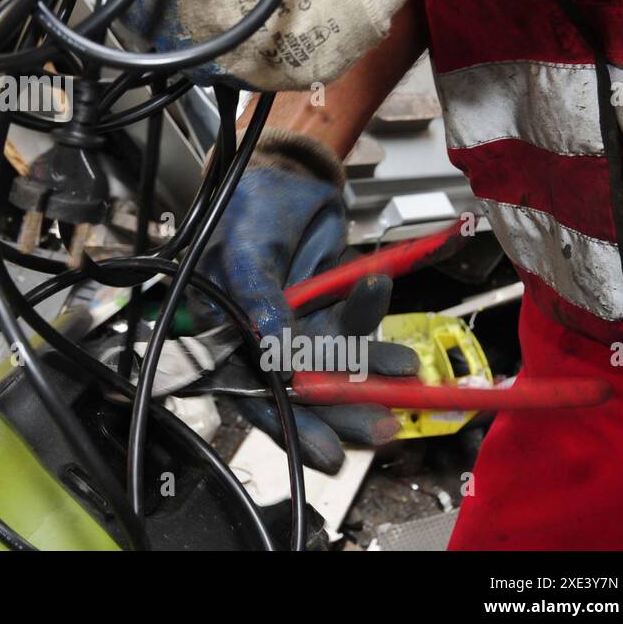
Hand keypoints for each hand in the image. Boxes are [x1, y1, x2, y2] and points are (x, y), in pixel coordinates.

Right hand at [197, 145, 418, 472]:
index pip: (250, 391)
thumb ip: (257, 299)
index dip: (287, 425)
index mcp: (219, 332)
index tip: (327, 450)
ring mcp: (292, 327)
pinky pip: (353, 330)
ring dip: (368, 372)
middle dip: (340, 410)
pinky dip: (375, 330)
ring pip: (332, 366)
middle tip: (379, 424)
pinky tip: (393, 329)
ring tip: (403, 373)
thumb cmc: (246, 204)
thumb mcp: (246, 248)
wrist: (284, 173)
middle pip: (296, 390)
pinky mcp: (324, 312)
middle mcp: (254, 338)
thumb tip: (273, 353)